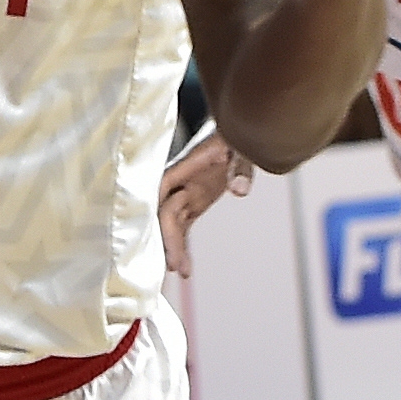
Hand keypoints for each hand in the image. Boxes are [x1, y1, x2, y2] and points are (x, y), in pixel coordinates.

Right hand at [157, 131, 254, 278]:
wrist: (240, 127)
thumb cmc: (237, 133)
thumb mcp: (242, 147)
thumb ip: (242, 168)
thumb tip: (239, 191)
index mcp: (185, 165)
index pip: (164, 188)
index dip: (159, 211)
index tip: (158, 234)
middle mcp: (179, 181)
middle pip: (167, 211)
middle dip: (168, 238)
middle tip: (174, 266)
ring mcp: (185, 192)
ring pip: (172, 224)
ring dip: (173, 247)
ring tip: (179, 272)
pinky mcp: (193, 201)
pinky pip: (183, 227)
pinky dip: (183, 247)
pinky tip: (185, 271)